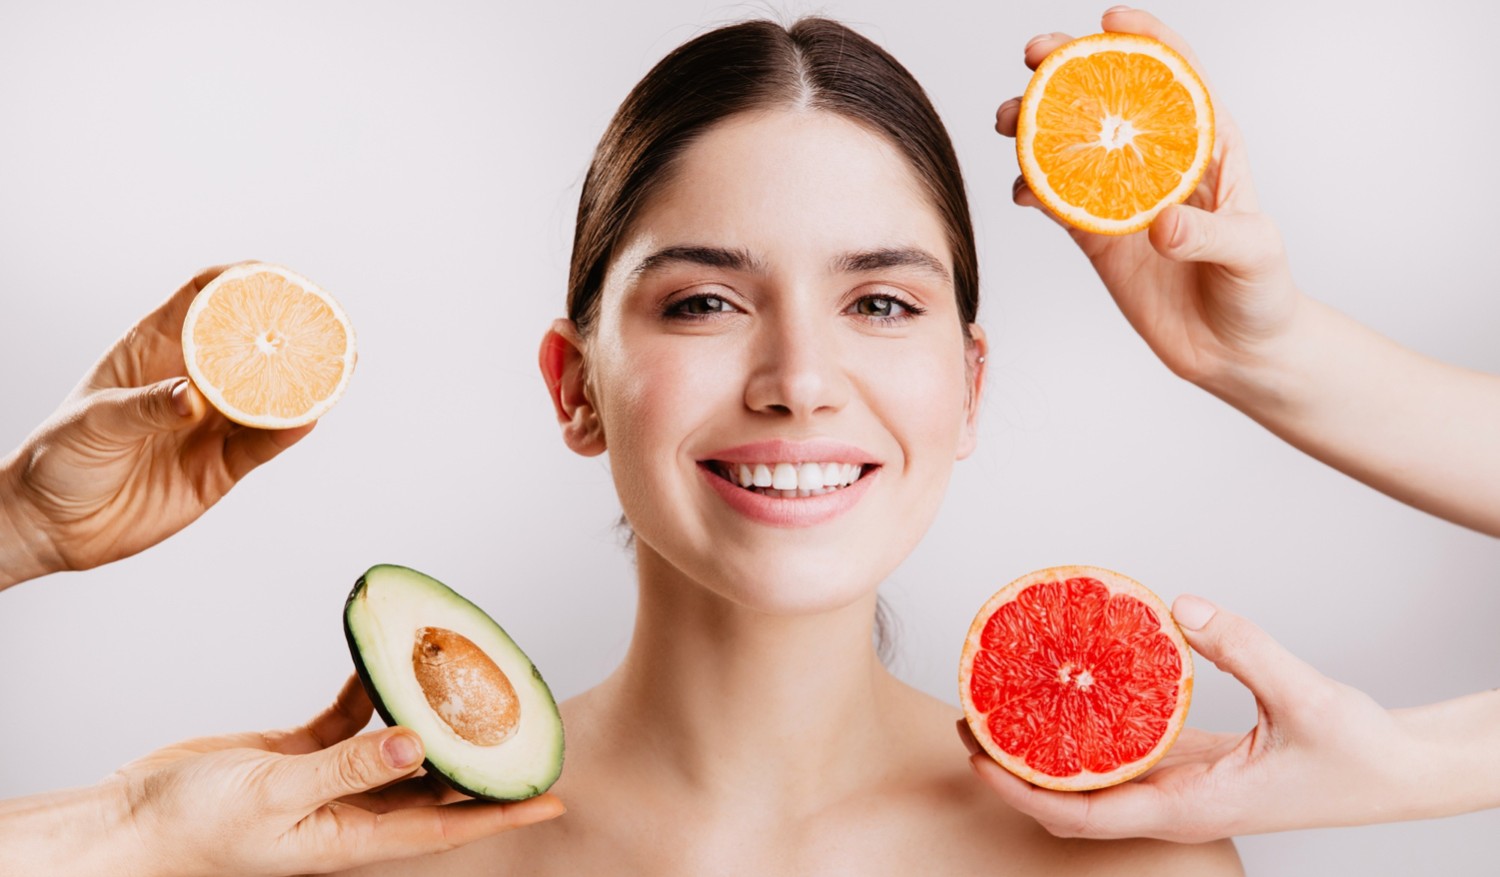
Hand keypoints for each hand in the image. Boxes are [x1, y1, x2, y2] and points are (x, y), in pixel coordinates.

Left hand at [0, 264, 312, 587]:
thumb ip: (146, 407)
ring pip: (266, 396)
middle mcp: (190, 382)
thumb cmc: (60, 459)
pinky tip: (306, 419)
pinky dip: (285, 434)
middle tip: (323, 325)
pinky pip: (260, 447)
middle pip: (248, 345)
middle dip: (288, 331)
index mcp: (154, 350)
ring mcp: (209, 425)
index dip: (238, 282)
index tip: (271, 278)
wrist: (53, 526)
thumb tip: (195, 399)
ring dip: (299, 384)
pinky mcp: (219, 468)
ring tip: (331, 371)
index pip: (202, 300)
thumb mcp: (94, 422)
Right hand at [107, 674, 564, 875]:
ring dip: (428, 720)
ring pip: (396, 749)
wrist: (133, 821)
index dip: (500, 812)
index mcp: (351, 837)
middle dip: (480, 764)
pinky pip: (348, 721)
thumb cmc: (193, 829)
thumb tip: (418, 747)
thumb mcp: (276, 795)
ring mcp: (325, 783)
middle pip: (433, 788)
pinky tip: (386, 665)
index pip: (446, 827)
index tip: (551, 796)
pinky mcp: (297, 756)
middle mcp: (348, 812)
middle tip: (524, 730)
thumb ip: (348, 769)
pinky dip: (369, 694)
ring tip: (467, 686)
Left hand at [960, 595, 1499, 841]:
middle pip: (1070, 807)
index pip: (1081, 813)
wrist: (1404, 774)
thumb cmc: (1362, 755)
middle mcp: (1176, 806)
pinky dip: (1088, 737)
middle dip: (1012, 772)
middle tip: (968, 718)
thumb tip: (1179, 606)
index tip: (978, 754)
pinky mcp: (1196, 770)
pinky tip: (1069, 696)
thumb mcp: (1304, 696)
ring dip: (1042, 754)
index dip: (1021, 790)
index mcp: (1190, 808)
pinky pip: (1127, 759)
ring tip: (999, 704)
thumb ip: (1243, 647)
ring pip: (1094, 786)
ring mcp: (1184, 791)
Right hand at [996, 8, 1301, 389]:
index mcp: (1207, 144)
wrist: (1237, 352)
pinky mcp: (1096, 235)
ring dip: (1035, 124)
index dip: (1142, 39)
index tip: (1108, 22)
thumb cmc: (1260, 291)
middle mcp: (1159, 161)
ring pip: (1070, 142)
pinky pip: (1057, 200)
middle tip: (1034, 57)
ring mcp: (1122, 195)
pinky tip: (1023, 191)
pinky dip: (1033, 189)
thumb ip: (1207, 235)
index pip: (1175, 74)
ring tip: (1010, 121)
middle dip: (1067, 68)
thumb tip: (1160, 223)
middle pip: (1108, 97)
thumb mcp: (1252, 254)